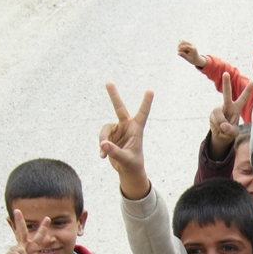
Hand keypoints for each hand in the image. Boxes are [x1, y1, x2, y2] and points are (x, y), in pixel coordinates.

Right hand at [99, 84, 153, 199]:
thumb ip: (114, 152)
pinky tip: (102, 157)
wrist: (127, 171)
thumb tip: (103, 144)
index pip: (142, 113)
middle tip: (108, 82)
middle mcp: (127, 127)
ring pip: (105, 130)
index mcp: (137, 129)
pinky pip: (102, 138)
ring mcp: (117, 130)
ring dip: (103, 140)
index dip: (146, 102)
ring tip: (104, 152)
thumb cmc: (132, 165)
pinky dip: (101, 147)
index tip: (151, 90)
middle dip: (113, 95)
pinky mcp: (109, 137)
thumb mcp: (125, 159)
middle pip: (119, 108)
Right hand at [177, 40, 206, 67]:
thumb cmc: (193, 60)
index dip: (181, 48)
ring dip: (180, 45)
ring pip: (182, 41)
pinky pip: (183, 42)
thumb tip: (178, 53)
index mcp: (193, 49)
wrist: (197, 59)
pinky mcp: (188, 43)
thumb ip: (184, 56)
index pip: (186, 46)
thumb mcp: (188, 59)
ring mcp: (190, 43)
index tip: (178, 51)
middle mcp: (192, 44)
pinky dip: (181, 46)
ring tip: (180, 51)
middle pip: (183, 41)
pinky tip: (182, 50)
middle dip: (179, 45)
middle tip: (178, 51)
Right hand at [209, 72, 252, 154]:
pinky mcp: (213, 114)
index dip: (247, 91)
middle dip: (226, 84)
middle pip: (226, 94)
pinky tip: (219, 128)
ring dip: (222, 124)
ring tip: (223, 128)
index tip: (252, 82)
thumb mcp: (234, 132)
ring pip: (219, 114)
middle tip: (226, 73)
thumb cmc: (230, 131)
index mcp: (236, 108)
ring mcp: (219, 109)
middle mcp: (227, 105)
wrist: (220, 134)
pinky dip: (218, 127)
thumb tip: (223, 125)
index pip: (243, 99)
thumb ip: (231, 130)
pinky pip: (215, 120)